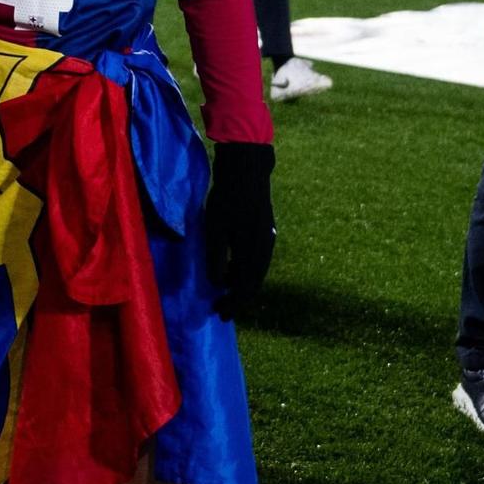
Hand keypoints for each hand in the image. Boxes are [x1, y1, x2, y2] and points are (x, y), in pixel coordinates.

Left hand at [203, 141, 275, 319]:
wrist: (247, 171)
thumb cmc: (227, 199)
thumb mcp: (215, 230)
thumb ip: (216, 258)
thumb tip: (218, 283)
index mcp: (255, 253)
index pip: (246, 288)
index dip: (233, 304)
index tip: (219, 313)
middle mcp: (265, 249)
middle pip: (253, 282)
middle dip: (237, 298)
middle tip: (221, 308)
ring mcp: (267, 239)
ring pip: (255, 271)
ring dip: (240, 283)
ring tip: (224, 291)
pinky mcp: (264, 230)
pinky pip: (256, 259)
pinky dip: (244, 270)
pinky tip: (231, 268)